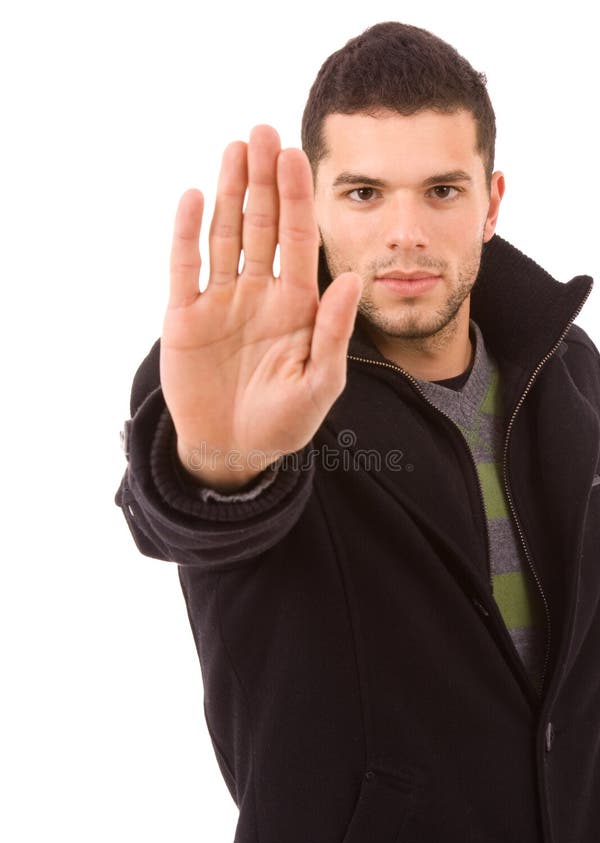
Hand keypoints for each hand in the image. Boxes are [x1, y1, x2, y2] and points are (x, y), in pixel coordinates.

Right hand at [160, 125, 361, 489]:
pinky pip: (185, 267)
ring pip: (224, 235)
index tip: (297, 156)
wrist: (233, 450)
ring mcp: (220, 302)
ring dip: (228, 193)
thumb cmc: (284, 422)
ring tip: (234, 148)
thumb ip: (333, 331)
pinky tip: (195, 197)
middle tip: (264, 131)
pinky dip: (188, 234)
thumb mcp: (320, 383)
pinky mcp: (185, 317)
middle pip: (260, 224)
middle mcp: (258, 293)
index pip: (297, 239)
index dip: (297, 198)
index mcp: (295, 304)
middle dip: (263, 180)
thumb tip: (351, 277)